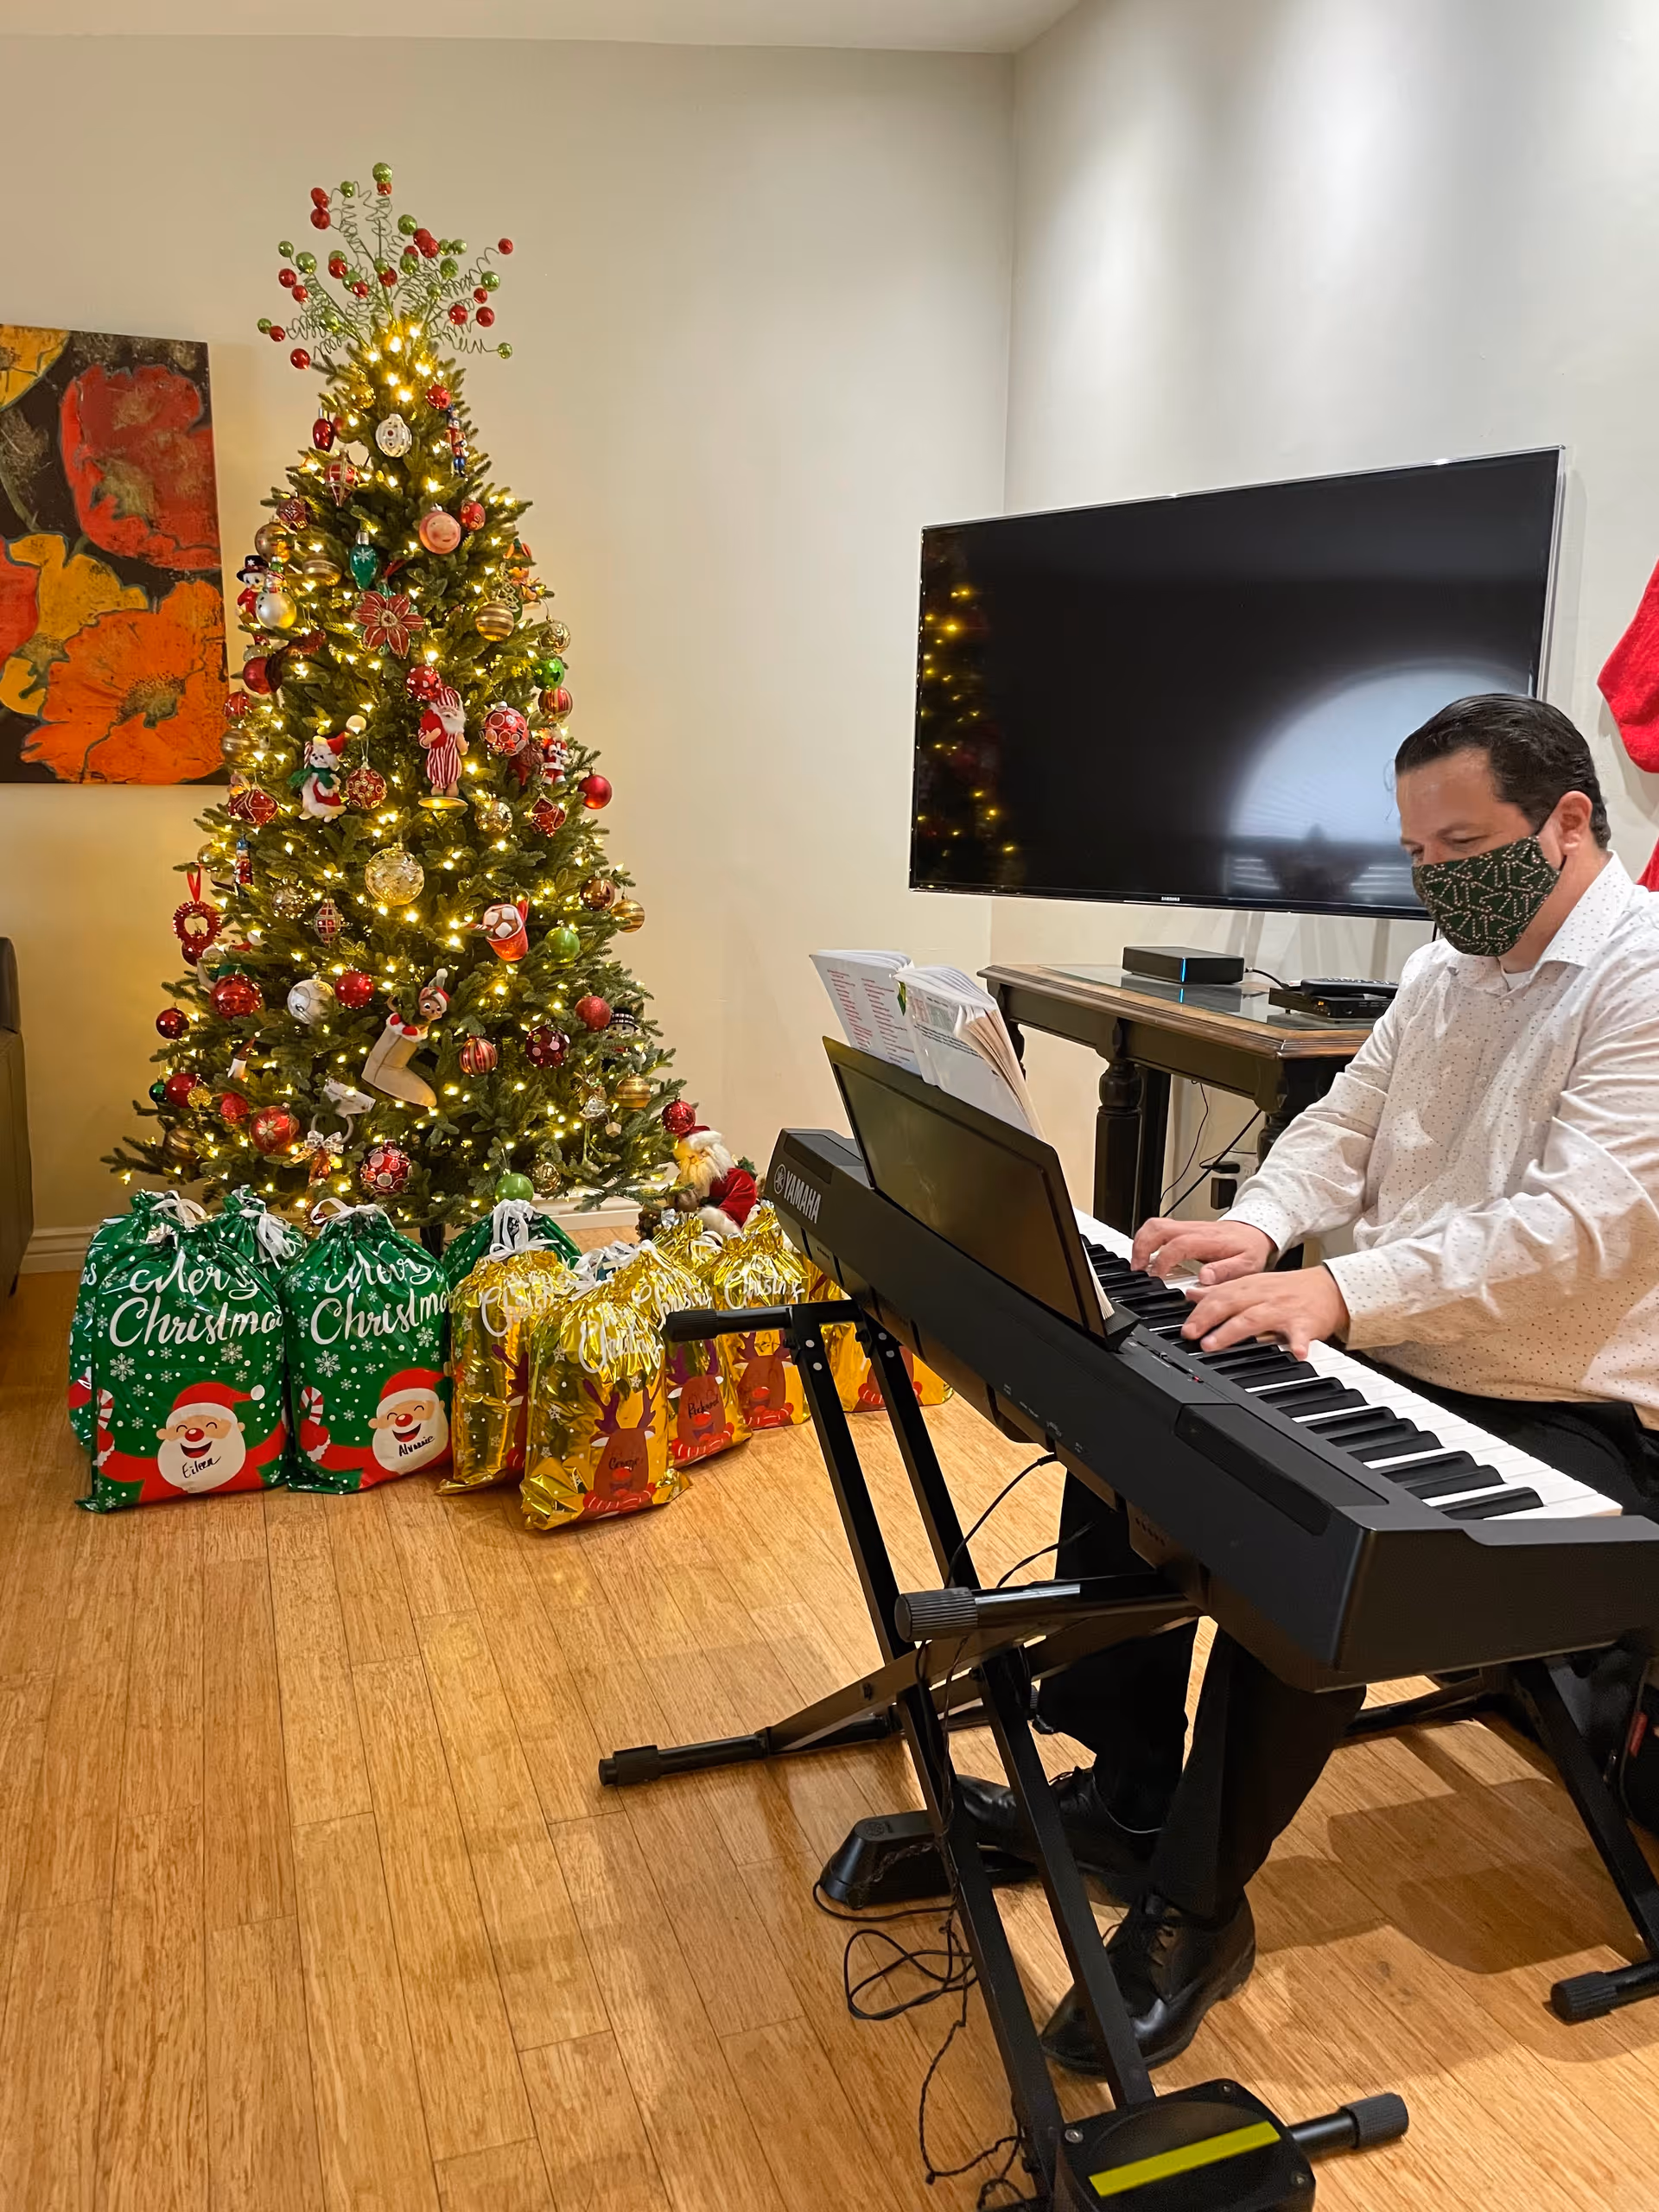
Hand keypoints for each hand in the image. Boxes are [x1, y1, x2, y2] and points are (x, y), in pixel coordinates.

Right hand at [1131, 1217, 1273, 1284]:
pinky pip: (1158, 1228)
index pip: (1176, 1246)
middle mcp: (1193, 1229)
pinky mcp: (1182, 1228)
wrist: (1255, 1231)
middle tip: (1137, 1268)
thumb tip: (1205, 1277)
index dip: (1163, 1262)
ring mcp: (1186, 1227)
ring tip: (1137, 1263)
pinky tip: (1147, 1256)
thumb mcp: (1248, 1264)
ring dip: (1141, 1242)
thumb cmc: (1250, 1248)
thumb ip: (1227, 1271)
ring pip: (1154, 1225)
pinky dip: (1146, 1240)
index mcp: (1207, 1239)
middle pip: (1158, 1228)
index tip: (1156, 1277)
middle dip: (1142, 1247)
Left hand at [1179, 1266, 1349, 1360]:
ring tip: (1214, 1344)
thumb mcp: (1253, 1284)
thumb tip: (1192, 1293)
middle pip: (1231, 1303)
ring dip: (1233, 1331)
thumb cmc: (1288, 1289)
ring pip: (1254, 1318)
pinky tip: (1295, 1354)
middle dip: (1208, 1318)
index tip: (1186, 1327)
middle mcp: (1263, 1296)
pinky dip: (1298, 1344)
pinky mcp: (1305, 1323)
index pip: (1219, 1295)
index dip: (1200, 1310)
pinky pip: (1301, 1335)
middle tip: (1191, 1335)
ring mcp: (1283, 1310)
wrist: (1329, 1288)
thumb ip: (1223, 1291)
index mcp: (1250, 1287)